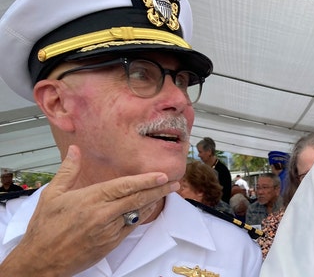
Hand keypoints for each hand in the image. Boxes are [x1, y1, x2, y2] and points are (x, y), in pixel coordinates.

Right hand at [0, 145, 178, 275]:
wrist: (41, 260)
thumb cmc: (44, 228)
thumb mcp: (52, 195)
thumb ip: (68, 171)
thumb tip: (76, 150)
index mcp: (90, 200)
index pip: (124, 187)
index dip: (146, 181)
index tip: (161, 175)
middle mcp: (102, 215)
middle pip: (137, 199)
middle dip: (158, 190)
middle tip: (174, 183)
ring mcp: (108, 231)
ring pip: (137, 213)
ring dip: (153, 202)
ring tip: (166, 192)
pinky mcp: (111, 244)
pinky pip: (131, 227)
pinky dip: (141, 216)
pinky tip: (148, 208)